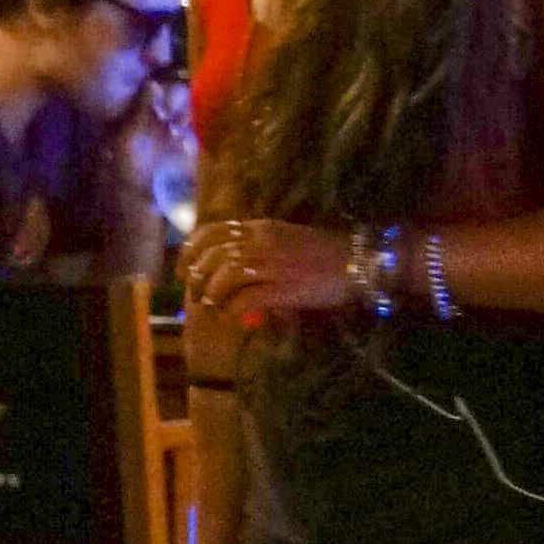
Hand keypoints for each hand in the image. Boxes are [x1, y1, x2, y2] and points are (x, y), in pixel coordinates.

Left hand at [182, 218, 362, 327]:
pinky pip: (244, 299)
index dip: (190, 251)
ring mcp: (272, 264)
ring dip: (212, 294)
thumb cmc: (326, 253)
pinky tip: (232, 317)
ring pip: (223, 276)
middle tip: (196, 294)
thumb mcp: (288, 239)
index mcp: (261, 227)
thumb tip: (233, 266)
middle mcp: (262, 241)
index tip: (184, 269)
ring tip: (213, 307)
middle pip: (212, 255)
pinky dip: (232, 310)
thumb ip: (260, 247)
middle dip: (197, 277)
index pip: (211, 231)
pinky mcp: (282, 287)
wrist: (359, 262)